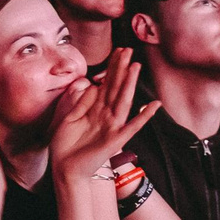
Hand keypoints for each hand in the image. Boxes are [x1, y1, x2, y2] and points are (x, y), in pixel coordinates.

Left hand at [46, 48, 159, 183]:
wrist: (65, 169)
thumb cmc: (67, 145)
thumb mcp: (70, 118)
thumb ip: (81, 102)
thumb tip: (92, 84)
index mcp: (95, 109)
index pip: (106, 84)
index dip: (112, 68)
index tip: (118, 51)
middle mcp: (106, 115)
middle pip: (115, 87)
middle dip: (121, 69)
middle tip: (128, 50)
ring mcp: (112, 127)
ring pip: (123, 100)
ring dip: (129, 84)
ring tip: (136, 67)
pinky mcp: (115, 140)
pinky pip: (132, 126)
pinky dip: (143, 116)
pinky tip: (153, 105)